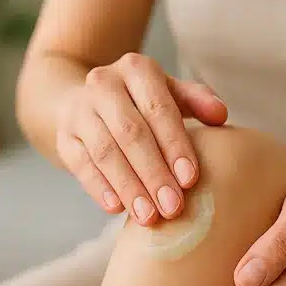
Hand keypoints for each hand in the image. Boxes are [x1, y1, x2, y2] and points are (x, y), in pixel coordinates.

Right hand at [56, 53, 227, 224]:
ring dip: (128, 186)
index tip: (190, 180)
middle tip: (173, 208)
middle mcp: (103, 83)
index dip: (174, 144)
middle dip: (154, 173)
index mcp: (136, 68)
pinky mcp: (64, 137)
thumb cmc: (140, 102)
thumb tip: (221, 116)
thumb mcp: (168, 93)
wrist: (84, 101)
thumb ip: (197, 101)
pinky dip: (98, 188)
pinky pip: (81, 164)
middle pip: (131, 132)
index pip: (158, 108)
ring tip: (149, 217)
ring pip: (105, 151)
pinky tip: (116, 209)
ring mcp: (79, 110)